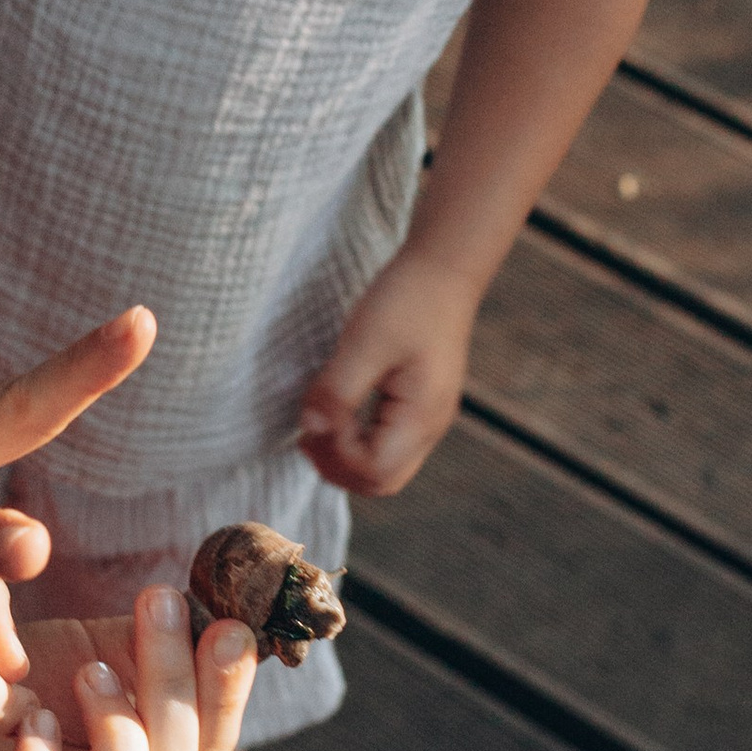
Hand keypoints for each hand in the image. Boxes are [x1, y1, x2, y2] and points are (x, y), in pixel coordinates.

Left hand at [0, 579, 257, 750]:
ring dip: (120, 746)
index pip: (216, 749)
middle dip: (172, 686)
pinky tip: (31, 720)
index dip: (228, 691)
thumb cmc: (20, 676)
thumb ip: (168, 634)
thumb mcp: (103, 643)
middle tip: (154, 602)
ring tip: (91, 673)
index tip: (226, 624)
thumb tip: (240, 599)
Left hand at [297, 251, 477, 496]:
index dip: (337, 456)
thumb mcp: (363, 344)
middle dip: (338, 468)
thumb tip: (310, 429)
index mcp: (422, 416)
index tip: (315, 420)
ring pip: (383, 467)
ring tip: (316, 425)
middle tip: (307, 435)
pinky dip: (356, 441)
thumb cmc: (407, 300)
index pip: (375, 472)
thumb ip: (336, 392)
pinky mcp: (419, 405)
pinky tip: (336, 413)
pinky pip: (386, 443)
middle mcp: (430, 427)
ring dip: (345, 457)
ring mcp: (427, 418)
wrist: (443, 269)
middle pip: (382, 481)